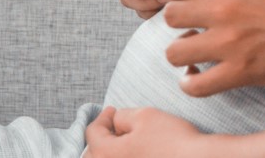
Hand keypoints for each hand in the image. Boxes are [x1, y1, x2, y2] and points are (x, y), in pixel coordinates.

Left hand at [84, 106, 207, 157]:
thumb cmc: (172, 139)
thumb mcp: (145, 115)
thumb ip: (122, 116)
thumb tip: (116, 122)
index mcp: (104, 154)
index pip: (92, 132)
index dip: (102, 117)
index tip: (112, 110)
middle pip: (94, 154)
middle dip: (101, 138)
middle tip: (114, 126)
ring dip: (110, 152)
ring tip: (124, 142)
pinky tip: (136, 154)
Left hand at [160, 0, 264, 96]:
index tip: (185, 3)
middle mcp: (223, 6)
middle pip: (169, 16)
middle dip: (179, 23)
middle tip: (194, 28)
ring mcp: (229, 41)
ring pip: (173, 51)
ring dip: (182, 53)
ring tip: (196, 53)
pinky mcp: (239, 71)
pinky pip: (194, 85)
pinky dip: (191, 83)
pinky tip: (199, 77)